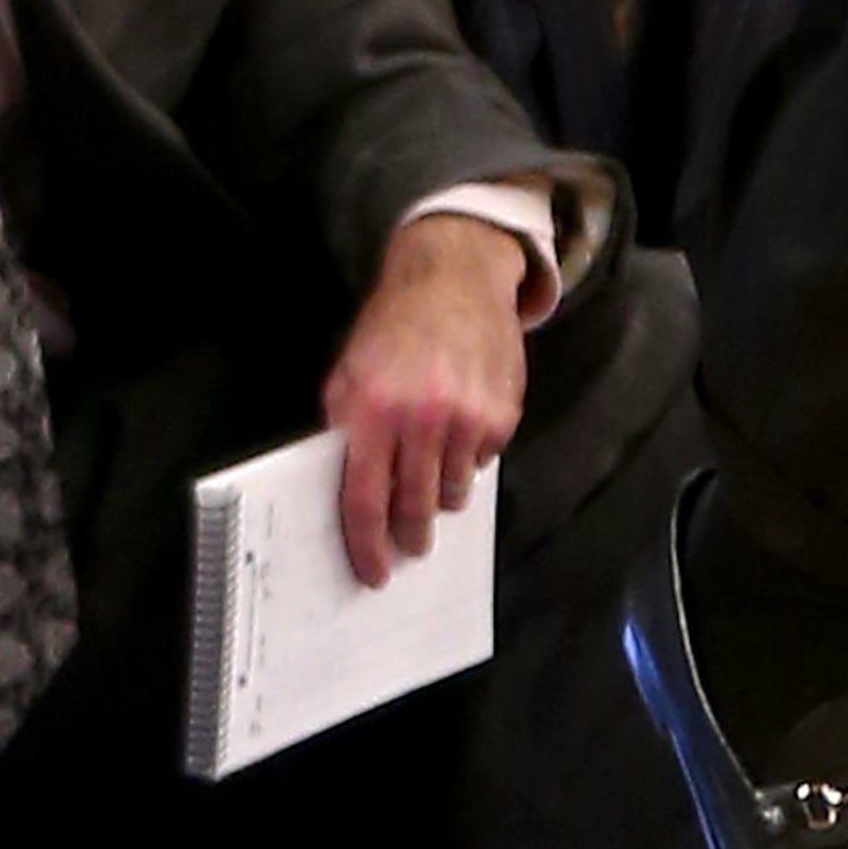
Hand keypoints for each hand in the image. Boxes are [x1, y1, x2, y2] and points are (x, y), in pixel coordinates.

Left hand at [322, 213, 530, 589]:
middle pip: (415, 507)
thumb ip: (344, 432)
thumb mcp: (347, 373)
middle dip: (410, 535)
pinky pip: (483, 462)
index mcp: (372, 410)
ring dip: (441, 495)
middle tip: (409, 544)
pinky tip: (457, 432)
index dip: (367, 547)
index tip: (373, 573)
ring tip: (433, 475)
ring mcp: (468, 415)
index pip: (366, 501)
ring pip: (454, 492)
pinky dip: (468, 460)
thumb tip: (346, 495)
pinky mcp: (503, 411)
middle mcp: (422, 417)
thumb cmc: (391, 328)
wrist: (453, 275)